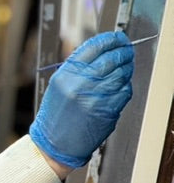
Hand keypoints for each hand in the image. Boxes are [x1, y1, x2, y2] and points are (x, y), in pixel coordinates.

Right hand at [29, 31, 133, 169]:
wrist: (55, 143)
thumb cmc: (56, 115)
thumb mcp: (59, 84)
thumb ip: (77, 68)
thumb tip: (100, 52)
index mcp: (66, 73)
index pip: (94, 47)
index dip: (110, 40)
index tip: (117, 38)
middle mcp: (80, 83)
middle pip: (111, 59)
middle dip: (123, 52)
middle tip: (127, 50)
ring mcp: (95, 97)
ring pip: (121, 74)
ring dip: (127, 68)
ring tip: (126, 67)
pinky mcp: (107, 110)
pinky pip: (124, 92)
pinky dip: (125, 86)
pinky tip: (121, 85)